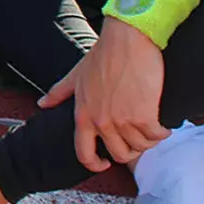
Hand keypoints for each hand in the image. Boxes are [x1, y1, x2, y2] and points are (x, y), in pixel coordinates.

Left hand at [38, 20, 169, 171]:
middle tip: (137, 138)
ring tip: (151, 128)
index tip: (105, 163)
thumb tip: (42, 103)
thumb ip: (59, 92)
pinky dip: (161, 133)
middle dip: (131, 150)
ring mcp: (122, 120)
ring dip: (148, 141)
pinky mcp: (144, 116)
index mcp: (83, 114)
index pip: (83, 153)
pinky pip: (156, 137)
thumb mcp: (76, 74)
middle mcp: (101, 121)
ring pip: (140, 147)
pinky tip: (162, 125)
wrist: (128, 40)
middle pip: (120, 155)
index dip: (95, 164)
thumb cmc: (104, 54)